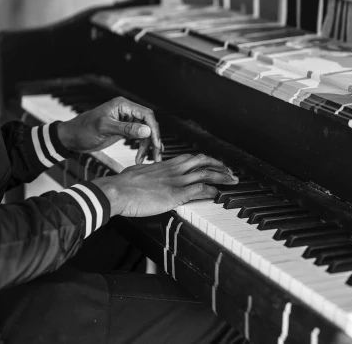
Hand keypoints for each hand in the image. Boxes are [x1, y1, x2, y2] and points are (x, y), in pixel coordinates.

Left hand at [58, 97, 162, 163]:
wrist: (72, 137)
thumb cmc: (84, 129)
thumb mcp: (104, 128)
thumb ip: (126, 129)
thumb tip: (147, 130)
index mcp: (123, 105)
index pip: (146, 114)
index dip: (154, 129)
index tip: (156, 144)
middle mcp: (127, 111)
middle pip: (148, 124)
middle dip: (153, 140)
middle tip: (156, 155)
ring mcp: (126, 120)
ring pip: (145, 132)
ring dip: (147, 146)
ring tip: (143, 160)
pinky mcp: (124, 130)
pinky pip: (138, 137)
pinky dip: (141, 147)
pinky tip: (140, 158)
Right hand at [92, 154, 237, 216]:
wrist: (118, 190)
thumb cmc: (123, 183)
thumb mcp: (138, 172)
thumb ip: (147, 172)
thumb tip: (146, 174)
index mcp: (165, 164)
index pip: (190, 158)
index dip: (204, 161)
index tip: (212, 164)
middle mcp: (174, 169)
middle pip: (202, 161)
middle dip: (219, 165)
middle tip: (229, 171)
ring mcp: (176, 180)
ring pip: (206, 173)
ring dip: (222, 177)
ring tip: (232, 180)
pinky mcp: (177, 194)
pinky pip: (201, 190)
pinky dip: (212, 191)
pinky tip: (219, 194)